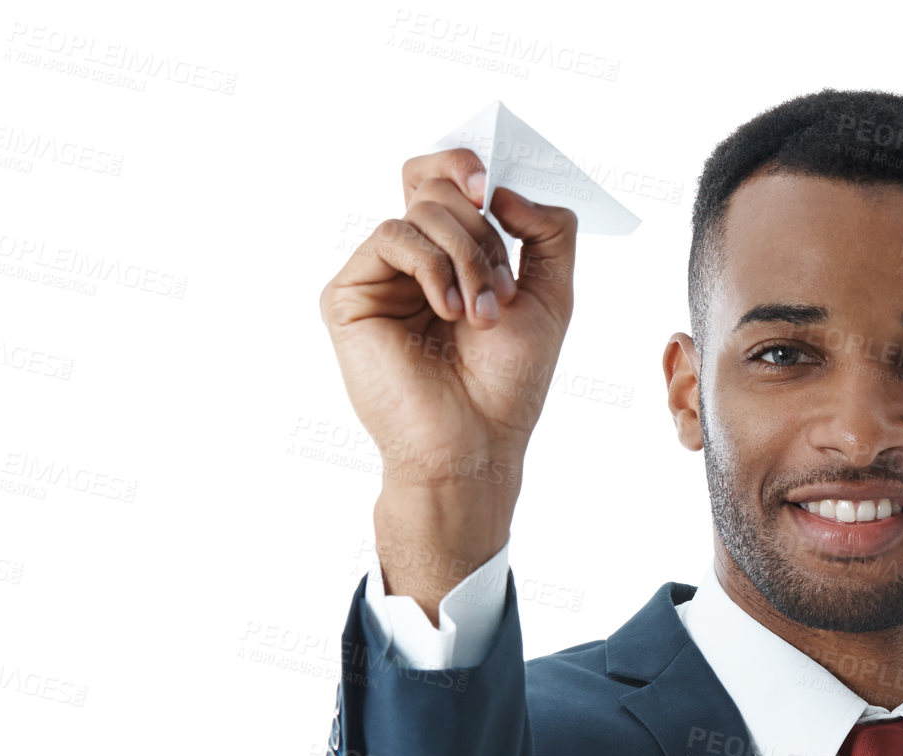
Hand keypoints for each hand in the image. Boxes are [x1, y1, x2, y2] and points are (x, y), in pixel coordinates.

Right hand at [319, 149, 577, 611]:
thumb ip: (549, 232)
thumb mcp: (552, 297)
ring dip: (467, 255)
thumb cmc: (508, 382)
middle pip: (434, 185)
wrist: (475, 441)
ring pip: (421, 210)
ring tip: (481, 313)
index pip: (445, 180)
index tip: (492, 188)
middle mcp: (411, 260)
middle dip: (481, 228)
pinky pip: (391, 238)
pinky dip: (433, 267)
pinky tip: (449, 311)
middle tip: (498, 284)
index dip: (465, 167)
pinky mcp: (349, 294)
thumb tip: (503, 187)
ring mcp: (378, 276)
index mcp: (450, 255)